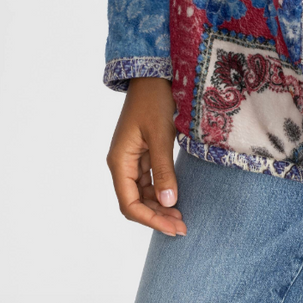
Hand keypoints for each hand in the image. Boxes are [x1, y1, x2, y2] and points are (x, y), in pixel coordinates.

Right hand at [106, 77, 187, 236]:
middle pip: (135, 201)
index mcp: (120, 162)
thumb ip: (164, 169)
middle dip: (157, 216)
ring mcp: (132, 158)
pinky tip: (176, 197)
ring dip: (160, 206)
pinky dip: (161, 190)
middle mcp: (122, 164)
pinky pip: (149, 179)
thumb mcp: (161, 135)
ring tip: (181, 217)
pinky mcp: (143, 152)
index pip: (129, 203)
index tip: (172, 227)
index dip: (150, 219)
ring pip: (143, 193)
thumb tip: (169, 201)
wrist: (153, 75)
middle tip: (182, 227)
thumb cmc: (154, 101)